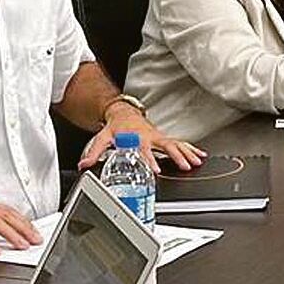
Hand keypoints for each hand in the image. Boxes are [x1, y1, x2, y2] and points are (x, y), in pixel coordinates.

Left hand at [78, 105, 204, 170]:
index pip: (143, 151)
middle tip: (184, 166)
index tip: (156, 170)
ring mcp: (158, 137)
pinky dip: (190, 149)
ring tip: (196, 162)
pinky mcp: (163, 138)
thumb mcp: (103, 138)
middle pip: (165, 146)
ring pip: (175, 144)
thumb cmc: (116, 127)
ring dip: (186, 153)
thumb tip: (84, 164)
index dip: (149, 161)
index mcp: (135, 138)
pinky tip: (199, 156)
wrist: (124, 113)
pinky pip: (179, 143)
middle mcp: (149, 137)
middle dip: (176, 156)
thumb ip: (94, 152)